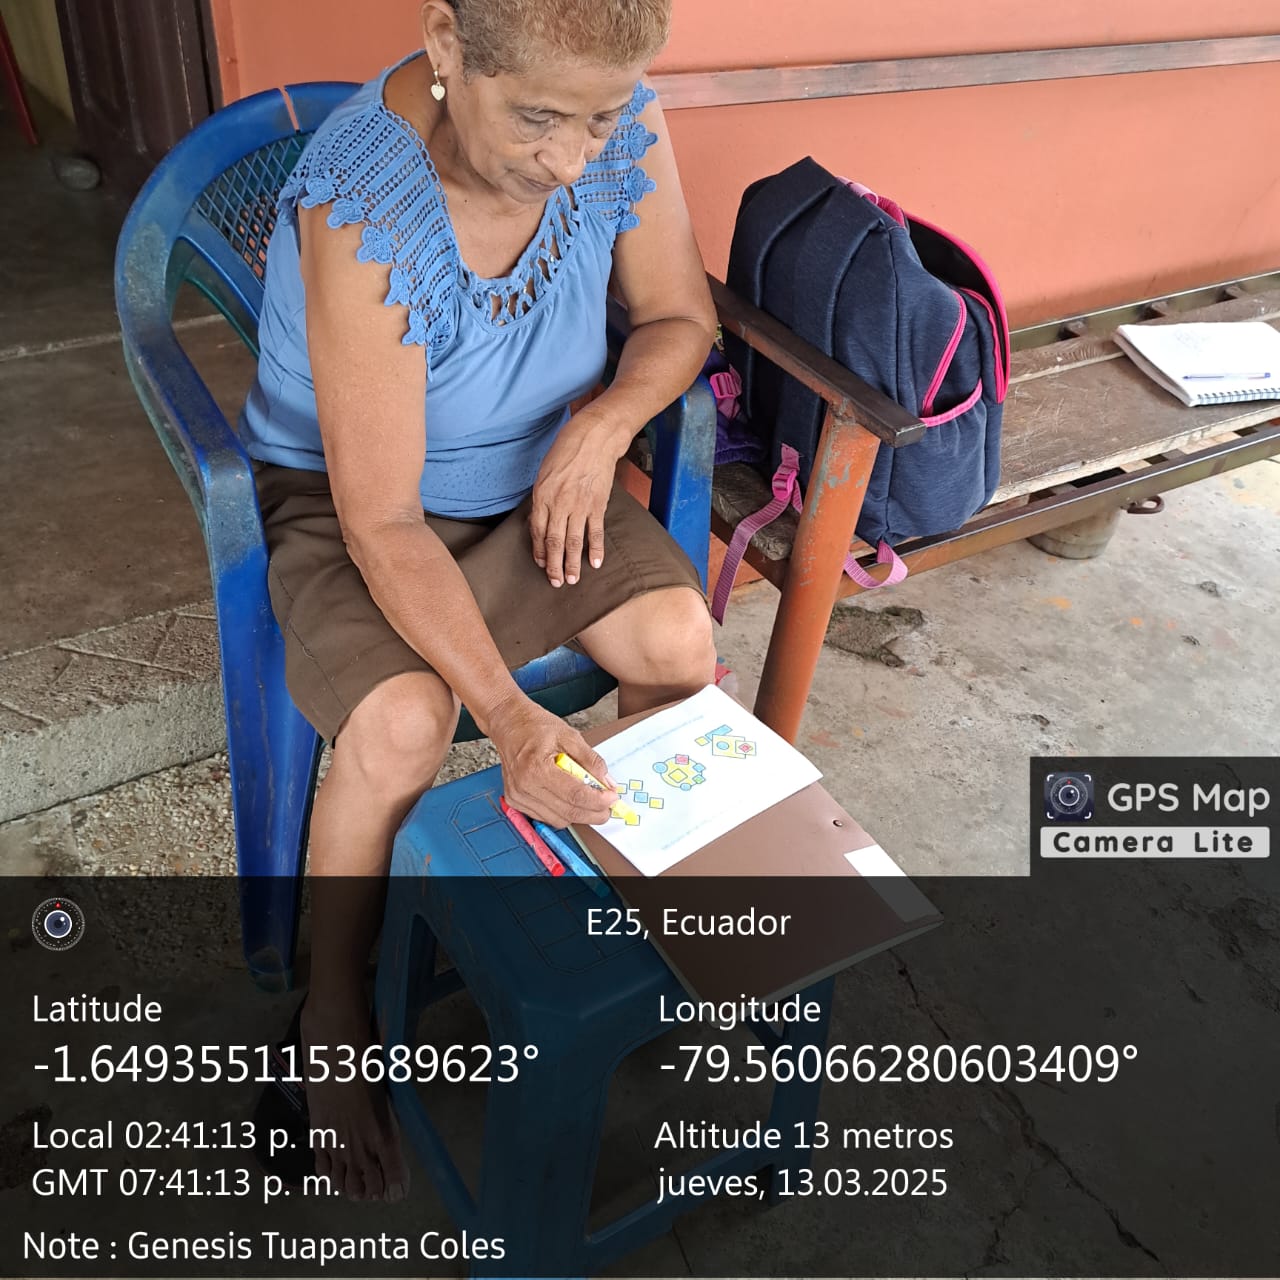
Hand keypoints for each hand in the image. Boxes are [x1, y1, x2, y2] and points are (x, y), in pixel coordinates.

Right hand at [486, 694, 619, 827]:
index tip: (612, 798)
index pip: (574, 795)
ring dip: (579, 815)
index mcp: (536, 768)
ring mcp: (518, 796)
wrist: (509, 725)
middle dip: (593, 813)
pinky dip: (563, 813)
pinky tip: (570, 800)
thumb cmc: (535, 727)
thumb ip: (590, 759)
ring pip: (558, 820)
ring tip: (591, 802)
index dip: (597, 800)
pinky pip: (546, 817)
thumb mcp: (569, 735)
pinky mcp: (516, 801)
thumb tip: (607, 781)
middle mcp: (524, 786)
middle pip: (568, 812)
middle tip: (608, 808)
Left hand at [529, 412, 628, 587]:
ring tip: (572, 579)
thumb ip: (543, 499)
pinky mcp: (597, 504)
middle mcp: (559, 503)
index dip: (539, 551)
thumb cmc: (565, 452)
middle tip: (556, 582)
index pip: (537, 530)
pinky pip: (595, 531)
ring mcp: (579, 505)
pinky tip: (595, 563)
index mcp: (542, 496)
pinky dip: (596, 549)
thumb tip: (542, 522)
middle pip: (554, 541)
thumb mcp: (544, 473)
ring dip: (572, 563)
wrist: (593, 439)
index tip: (542, 565)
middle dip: (554, 565)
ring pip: (574, 541)